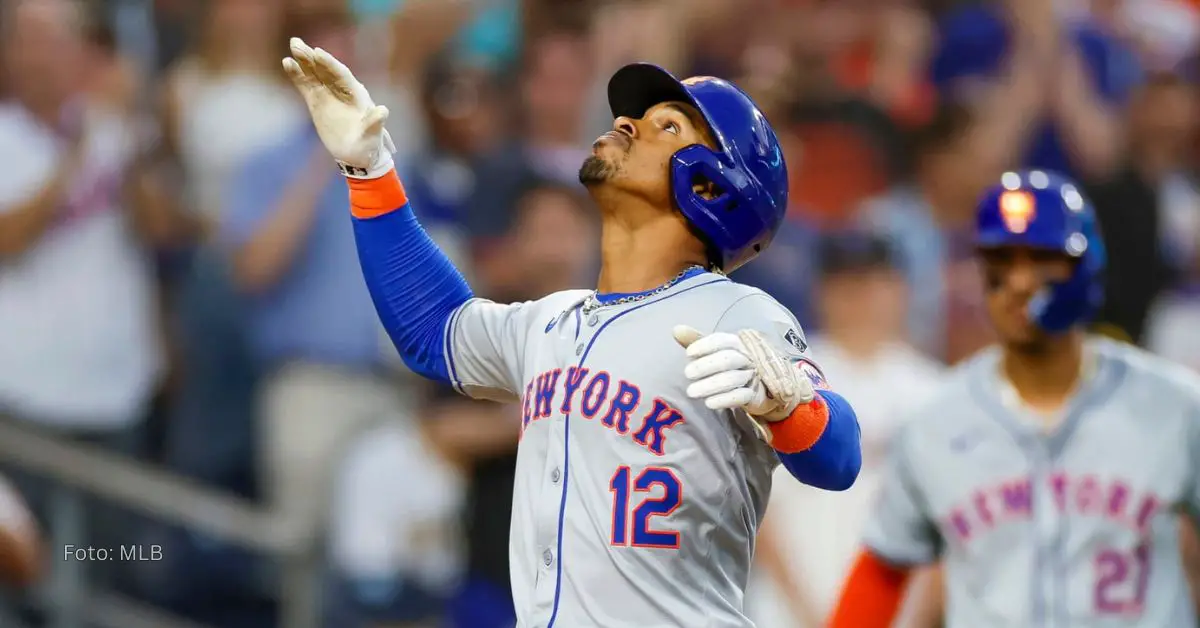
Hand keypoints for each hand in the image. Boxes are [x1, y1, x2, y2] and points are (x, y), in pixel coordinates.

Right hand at [282, 37, 396, 178]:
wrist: (357, 154)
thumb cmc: (368, 145)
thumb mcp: (373, 136)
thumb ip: (375, 123)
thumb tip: (383, 111)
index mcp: (356, 95)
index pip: (342, 75)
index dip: (330, 64)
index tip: (318, 53)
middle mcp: (342, 90)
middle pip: (326, 70)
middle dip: (313, 57)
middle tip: (297, 43)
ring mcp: (328, 94)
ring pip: (315, 74)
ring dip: (303, 60)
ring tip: (293, 46)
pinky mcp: (317, 101)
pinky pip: (306, 85)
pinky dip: (297, 75)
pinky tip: (287, 63)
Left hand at [673, 325, 814, 435]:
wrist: (763, 386)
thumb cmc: (733, 364)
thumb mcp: (716, 351)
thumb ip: (697, 340)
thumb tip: (676, 329)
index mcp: (738, 343)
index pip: (723, 340)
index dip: (706, 345)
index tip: (688, 354)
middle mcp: (748, 357)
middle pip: (728, 359)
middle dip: (706, 366)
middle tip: (687, 373)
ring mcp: (753, 376)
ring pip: (733, 379)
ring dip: (711, 385)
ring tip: (691, 392)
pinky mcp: (755, 395)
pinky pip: (741, 396)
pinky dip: (724, 400)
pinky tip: (709, 403)